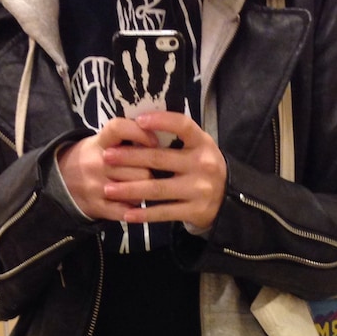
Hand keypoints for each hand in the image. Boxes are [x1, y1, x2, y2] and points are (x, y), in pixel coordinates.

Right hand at [56, 118, 158, 220]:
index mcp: (99, 142)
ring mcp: (97, 187)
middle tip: (150, 170)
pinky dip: (133, 208)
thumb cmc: (91, 159)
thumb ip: (125, 139)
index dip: (140, 133)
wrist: (61, 182)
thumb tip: (157, 136)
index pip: (119, 129)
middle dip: (150, 169)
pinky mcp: (98, 207)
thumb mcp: (101, 142)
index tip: (154, 142)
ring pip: (137, 190)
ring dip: (145, 190)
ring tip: (141, 187)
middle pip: (139, 168)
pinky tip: (133, 203)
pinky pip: (126, 211)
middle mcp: (97, 163)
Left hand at [101, 113, 226, 230]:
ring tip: (108, 189)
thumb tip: (141, 123)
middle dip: (129, 158)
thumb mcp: (199, 148)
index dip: (161, 121)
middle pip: (159, 159)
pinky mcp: (195, 211)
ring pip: (157, 189)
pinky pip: (164, 212)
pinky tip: (127, 214)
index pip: (182, 125)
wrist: (229, 200)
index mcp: (202, 143)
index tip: (137, 121)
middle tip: (107, 157)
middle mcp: (202, 164)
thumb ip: (177, 138)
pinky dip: (144, 214)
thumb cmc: (203, 168)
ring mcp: (199, 190)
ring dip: (129, 189)